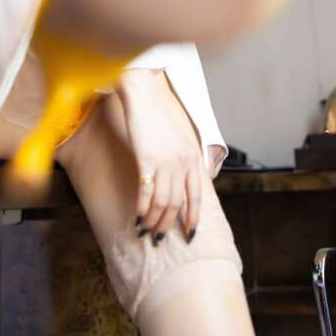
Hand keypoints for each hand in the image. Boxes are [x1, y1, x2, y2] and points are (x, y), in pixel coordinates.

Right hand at [115, 69, 201, 244]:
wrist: (143, 97)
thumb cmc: (157, 117)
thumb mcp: (179, 138)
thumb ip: (183, 160)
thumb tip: (181, 183)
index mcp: (192, 157)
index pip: (197, 195)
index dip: (193, 217)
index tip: (189, 234)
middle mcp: (183, 162)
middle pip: (178, 203)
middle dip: (169, 225)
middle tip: (160, 239)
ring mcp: (166, 162)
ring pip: (164, 202)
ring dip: (155, 221)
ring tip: (147, 232)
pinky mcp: (147, 160)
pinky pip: (146, 194)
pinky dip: (142, 210)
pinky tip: (137, 220)